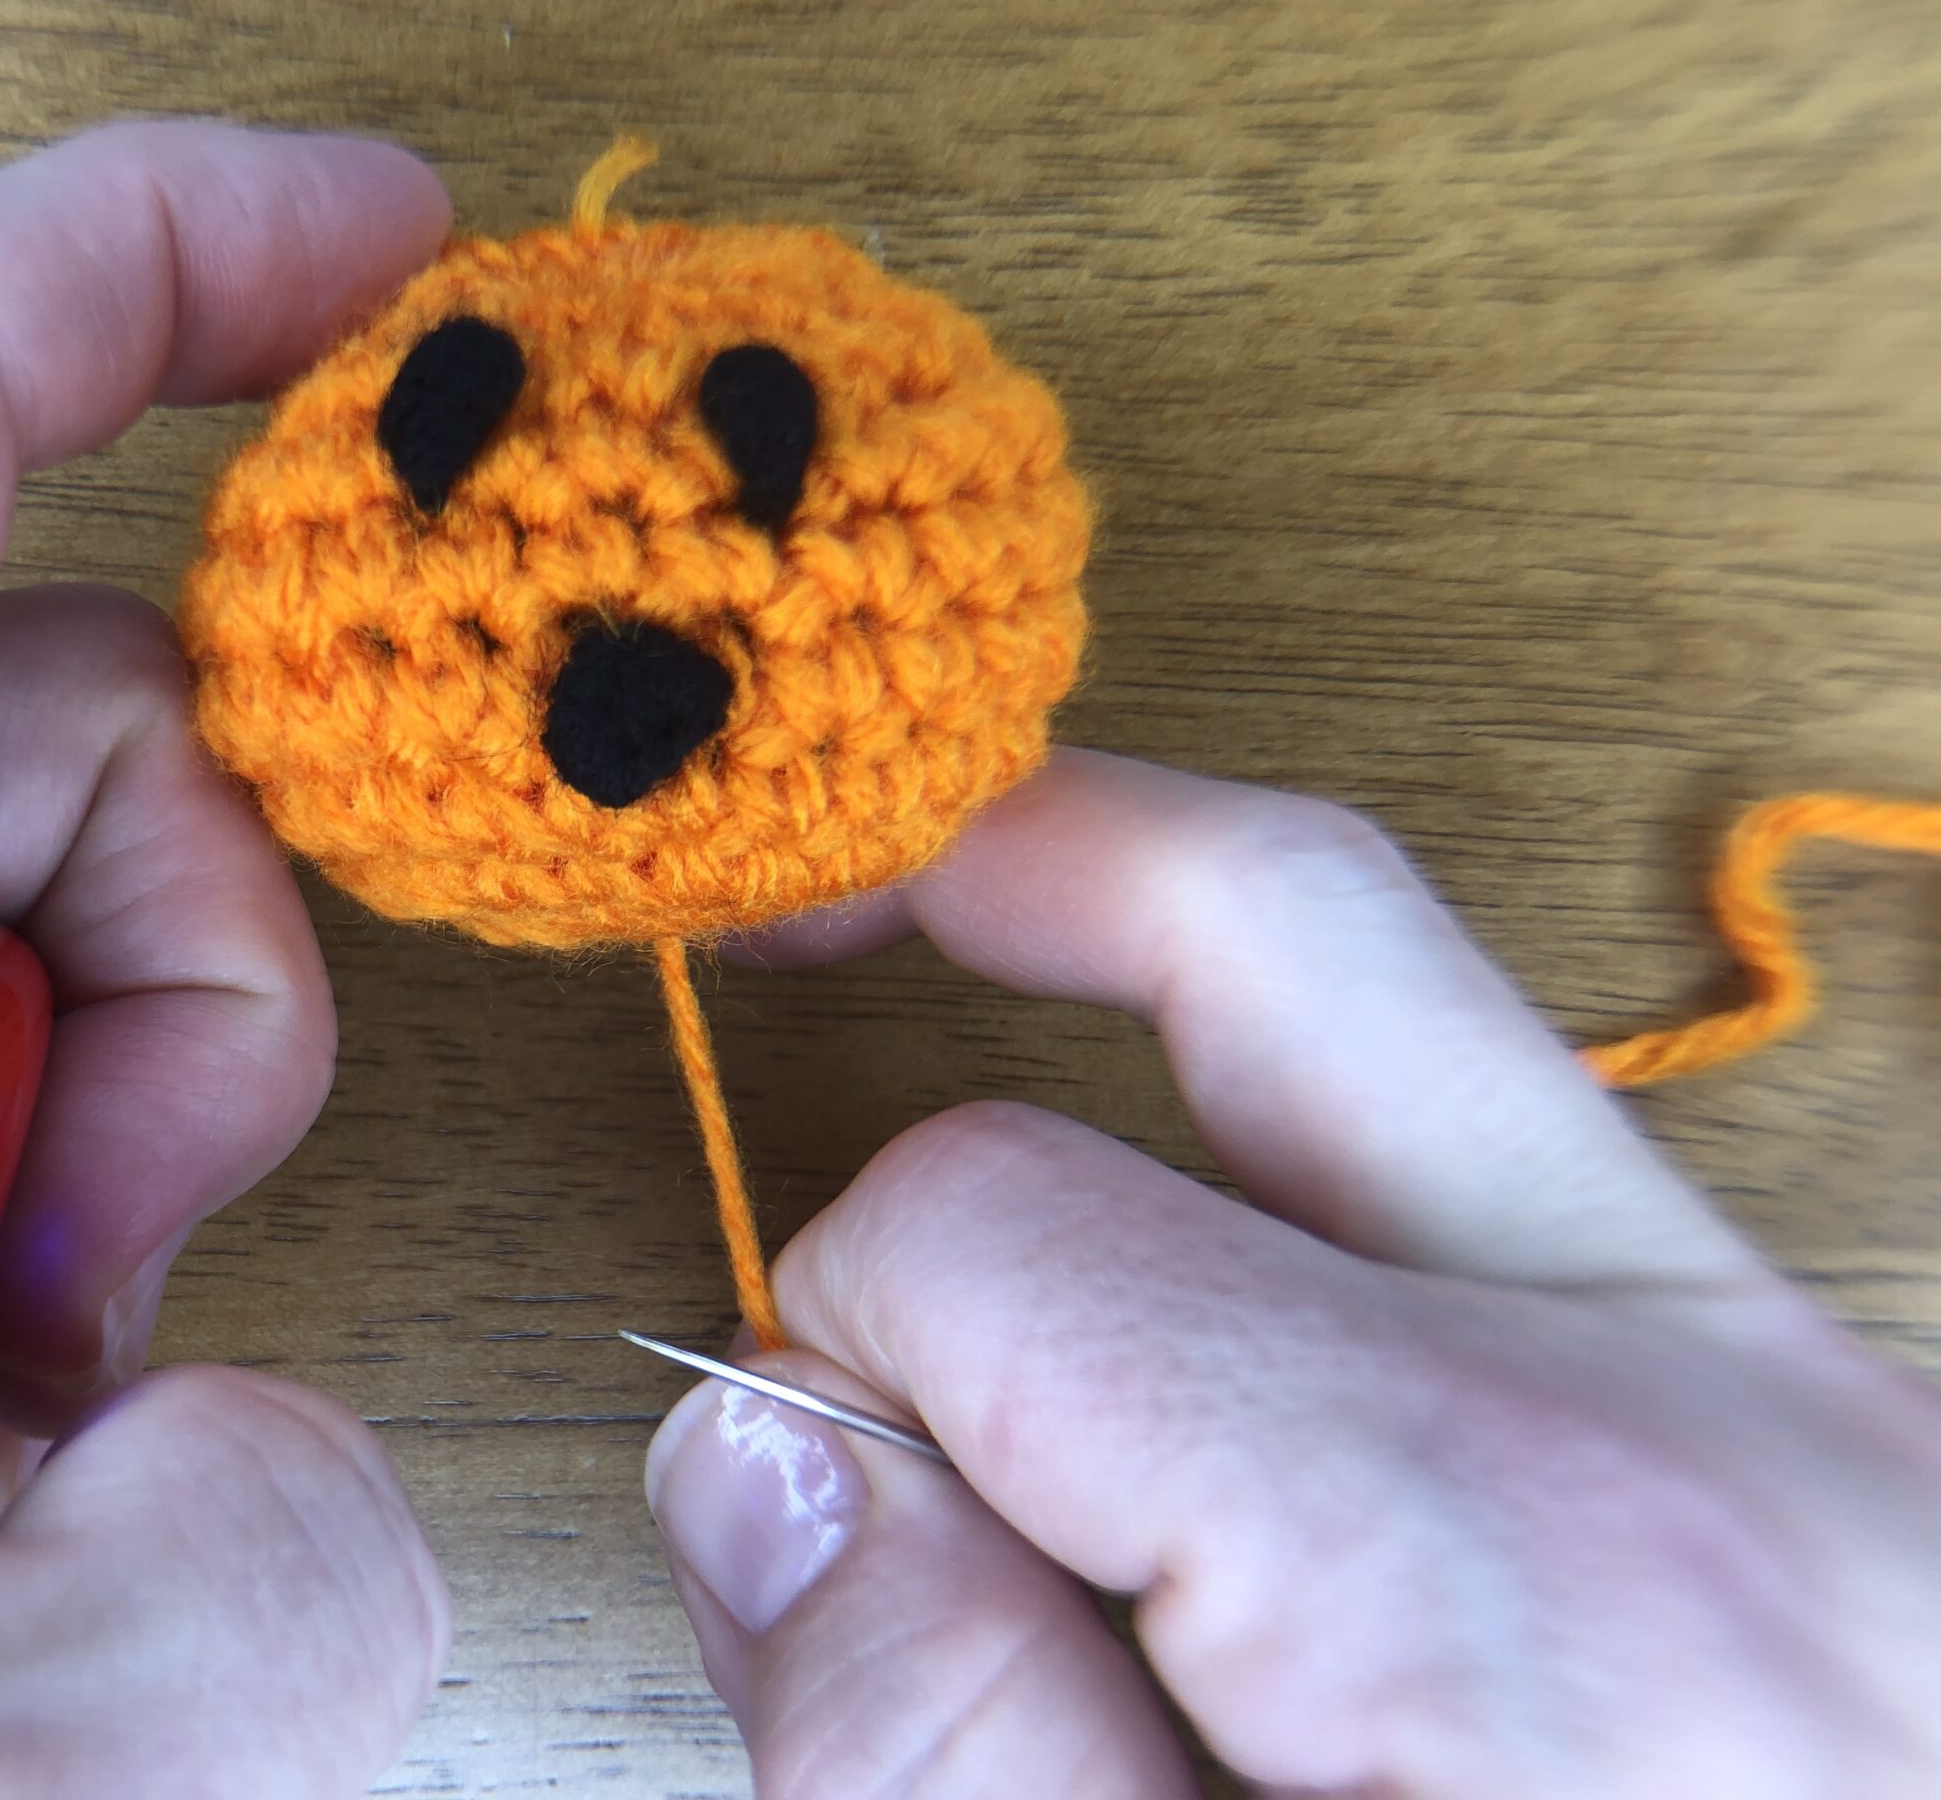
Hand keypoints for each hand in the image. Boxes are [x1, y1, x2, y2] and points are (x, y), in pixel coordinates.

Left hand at [0, 124, 453, 1796]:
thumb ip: (236, 1569)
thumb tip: (263, 1450)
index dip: (157, 253)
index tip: (385, 246)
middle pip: (52, 705)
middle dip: (209, 953)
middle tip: (133, 1250)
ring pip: (26, 887)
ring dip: (122, 1128)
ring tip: (2, 1402)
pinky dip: (24, 1204)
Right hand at [647, 747, 1940, 1798]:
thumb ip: (936, 1752)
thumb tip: (754, 1452)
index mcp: (1517, 1562)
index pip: (995, 1225)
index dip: (823, 1337)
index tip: (801, 1491)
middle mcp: (1716, 1407)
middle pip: (1292, 929)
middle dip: (1015, 873)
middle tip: (827, 898)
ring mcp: (1826, 1412)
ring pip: (1427, 1031)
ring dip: (1172, 1011)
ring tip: (993, 993)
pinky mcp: (1858, 1466)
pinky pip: (1526, 1210)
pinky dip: (1318, 1192)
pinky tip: (1218, 1308)